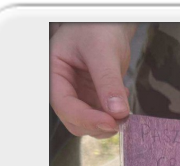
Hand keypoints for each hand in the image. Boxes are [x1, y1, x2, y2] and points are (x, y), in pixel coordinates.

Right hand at [50, 23, 135, 137]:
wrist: (109, 26)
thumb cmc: (98, 29)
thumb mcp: (102, 51)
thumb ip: (109, 81)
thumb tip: (118, 112)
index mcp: (55, 74)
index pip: (65, 105)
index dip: (87, 118)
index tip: (110, 122)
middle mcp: (65, 89)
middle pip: (75, 121)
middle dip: (97, 125)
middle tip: (121, 120)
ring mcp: (80, 97)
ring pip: (89, 125)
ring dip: (107, 125)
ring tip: (124, 110)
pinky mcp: (94, 101)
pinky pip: (102, 118)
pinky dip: (114, 118)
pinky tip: (123, 100)